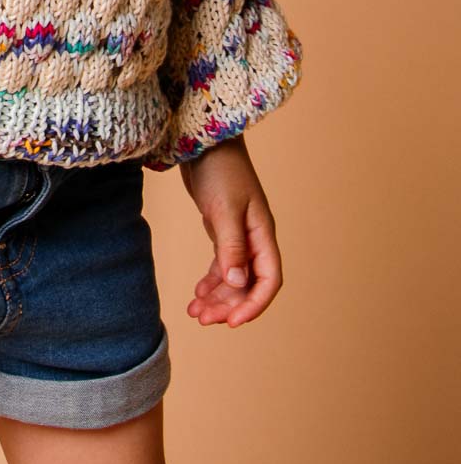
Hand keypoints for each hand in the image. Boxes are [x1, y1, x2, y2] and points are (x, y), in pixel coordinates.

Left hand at [178, 135, 282, 327]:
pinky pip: (222, 264)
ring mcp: (239, 234)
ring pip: (233, 277)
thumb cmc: (219, 169)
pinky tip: (198, 291)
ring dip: (218, 297)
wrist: (203, 141)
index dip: (253, 304)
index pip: (268, 280)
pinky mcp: (222, 229)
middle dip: (228, 305)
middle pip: (248, 284)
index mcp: (263, 234)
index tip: (232, 322)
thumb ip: (231, 247)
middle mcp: (254, 238)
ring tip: (195, 311)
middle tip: (203, 318)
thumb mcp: (224, 208)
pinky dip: (211, 280)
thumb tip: (238, 283)